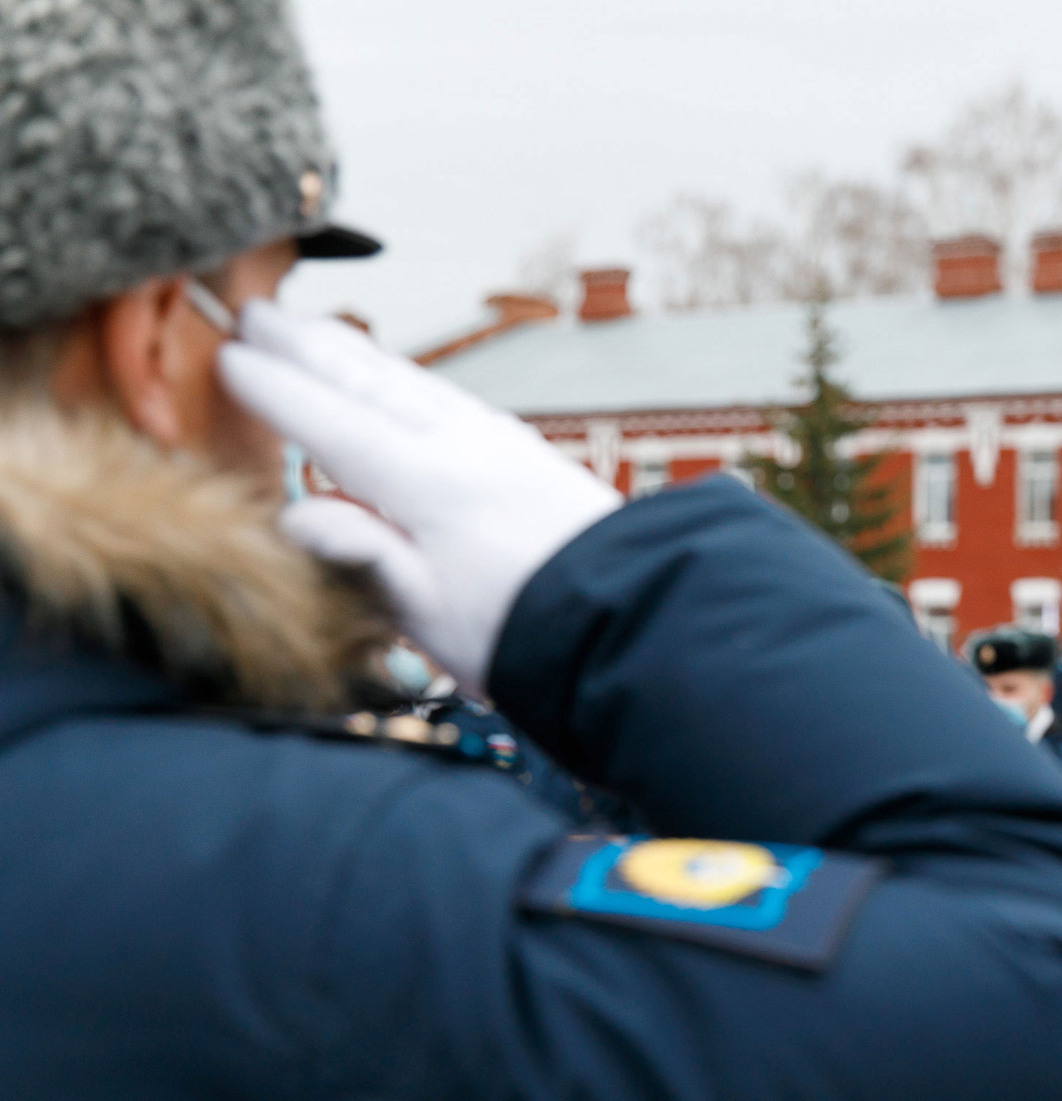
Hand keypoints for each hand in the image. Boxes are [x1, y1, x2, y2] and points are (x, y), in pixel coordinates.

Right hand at [217, 302, 620, 695]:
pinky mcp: (537, 461)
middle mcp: (467, 449)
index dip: (276, 392)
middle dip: (309, 346)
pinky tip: (407, 386)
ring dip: (361, 355)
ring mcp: (507, 448)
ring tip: (317, 333)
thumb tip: (299, 516)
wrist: (641, 625)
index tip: (229, 359)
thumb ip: (361, 556)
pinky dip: (414, 383)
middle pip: (373, 383)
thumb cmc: (530, 635)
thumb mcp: (427, 613)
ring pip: (417, 384)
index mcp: (427, 484)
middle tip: (256, 311)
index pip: (332, 424)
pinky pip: (456, 403)